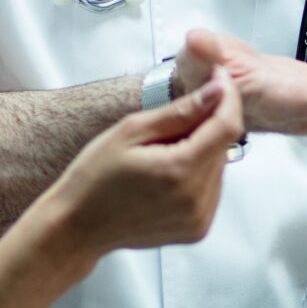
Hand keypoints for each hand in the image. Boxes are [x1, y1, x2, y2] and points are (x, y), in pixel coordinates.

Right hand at [45, 69, 244, 252]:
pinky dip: (197, 173)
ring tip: (162, 151)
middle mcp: (197, 199)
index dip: (228, 97)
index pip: (228, 125)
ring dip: (202, 149)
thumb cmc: (94, 177)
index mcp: (180, 171)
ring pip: (220, 166)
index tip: (219, 78)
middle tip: (173, 118)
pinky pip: (212, 189)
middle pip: (224, 145)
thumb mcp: (131, 131)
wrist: (78, 227)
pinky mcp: (197, 229)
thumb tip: (218, 90)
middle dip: (209, 123)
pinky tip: (167, 172)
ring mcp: (199, 219)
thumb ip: (180, 110)